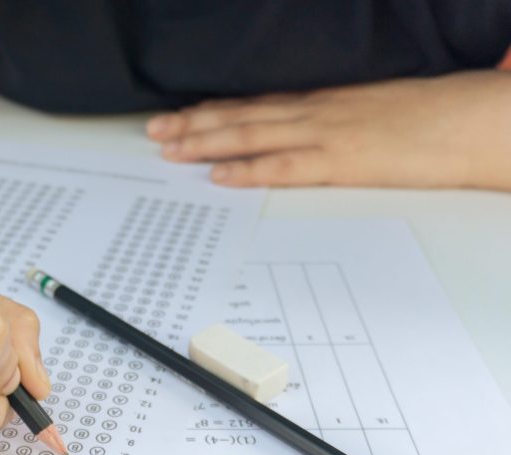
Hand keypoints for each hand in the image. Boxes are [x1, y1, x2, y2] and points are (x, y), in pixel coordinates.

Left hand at [147, 70, 510, 189]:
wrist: (478, 119)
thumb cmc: (435, 118)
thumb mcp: (376, 113)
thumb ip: (339, 123)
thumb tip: (310, 137)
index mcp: (326, 102)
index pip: (259, 105)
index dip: (216, 111)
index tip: (184, 115)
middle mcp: (318, 112)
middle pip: (244, 116)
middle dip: (194, 124)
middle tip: (154, 130)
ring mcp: (328, 134)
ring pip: (254, 135)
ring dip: (206, 142)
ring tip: (168, 148)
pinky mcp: (344, 162)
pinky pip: (286, 167)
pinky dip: (249, 169)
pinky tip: (218, 174)